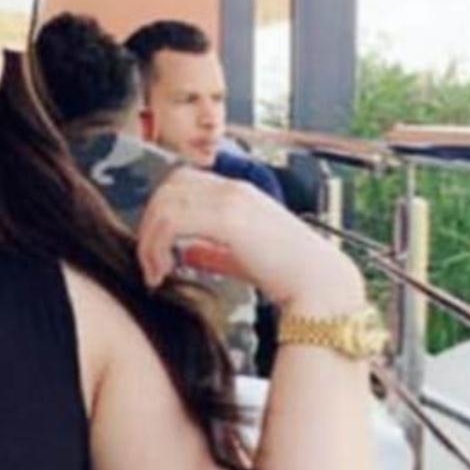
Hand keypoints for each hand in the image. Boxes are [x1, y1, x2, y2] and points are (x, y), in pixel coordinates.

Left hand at [137, 165, 364, 311]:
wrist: (320, 285)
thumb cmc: (288, 276)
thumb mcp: (242, 257)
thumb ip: (213, 251)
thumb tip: (186, 252)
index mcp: (239, 193)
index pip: (183, 184)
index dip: (162, 213)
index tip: (158, 250)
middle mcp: (233, 189)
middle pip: (168, 188)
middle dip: (149, 225)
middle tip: (150, 262)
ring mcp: (231, 200)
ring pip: (165, 204)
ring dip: (150, 240)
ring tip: (155, 272)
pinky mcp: (228, 218)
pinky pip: (172, 222)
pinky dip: (156, 246)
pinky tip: (162, 273)